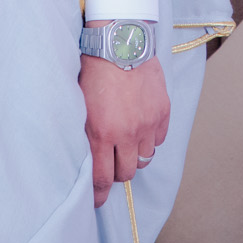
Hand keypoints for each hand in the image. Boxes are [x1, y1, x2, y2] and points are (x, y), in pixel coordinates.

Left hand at [80, 32, 169, 207]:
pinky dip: (150, 138)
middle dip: (118, 171)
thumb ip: (86, 133)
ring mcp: (148, 123)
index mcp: (102, 133)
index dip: (99, 194)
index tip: (97, 200)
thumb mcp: (80, 104)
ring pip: (145, 157)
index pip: (102, 178)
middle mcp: (127, 133)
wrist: (120, 41)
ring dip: (135, 154)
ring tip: (127, 141)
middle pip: (127, 172)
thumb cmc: (93, 69)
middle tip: (112, 163)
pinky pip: (159, 139)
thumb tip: (86, 158)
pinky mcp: (163, 111)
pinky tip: (141, 127)